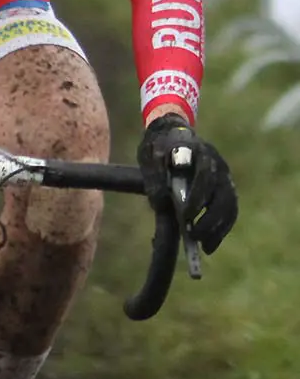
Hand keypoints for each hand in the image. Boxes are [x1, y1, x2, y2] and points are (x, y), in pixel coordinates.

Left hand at [138, 113, 237, 253]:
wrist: (171, 132)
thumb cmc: (158, 146)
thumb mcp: (149, 155)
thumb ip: (154, 176)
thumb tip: (162, 205)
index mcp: (196, 149)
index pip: (204, 173)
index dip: (197, 196)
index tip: (185, 216)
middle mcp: (215, 160)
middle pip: (220, 192)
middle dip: (208, 217)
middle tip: (193, 236)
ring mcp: (223, 173)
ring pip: (229, 204)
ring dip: (217, 227)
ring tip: (203, 246)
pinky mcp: (226, 186)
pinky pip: (230, 210)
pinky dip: (222, 229)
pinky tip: (209, 245)